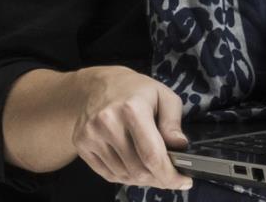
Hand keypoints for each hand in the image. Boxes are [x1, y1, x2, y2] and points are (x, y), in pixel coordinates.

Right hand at [70, 66, 191, 189]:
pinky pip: (108, 174)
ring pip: (123, 176)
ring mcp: (92, 135)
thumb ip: (173, 122)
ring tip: (152, 169)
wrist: (97, 84)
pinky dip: (125, 177)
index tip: (183, 181)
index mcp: (132, 109)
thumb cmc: (134, 90)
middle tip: (170, 176)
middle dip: (159, 179)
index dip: (170, 175)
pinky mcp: (82, 144)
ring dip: (142, 179)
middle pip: (138, 170)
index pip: (152, 155)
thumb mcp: (162, 95)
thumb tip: (179, 146)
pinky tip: (134, 166)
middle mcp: (108, 123)